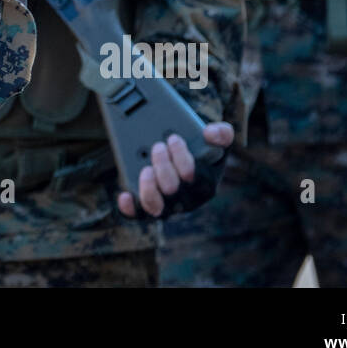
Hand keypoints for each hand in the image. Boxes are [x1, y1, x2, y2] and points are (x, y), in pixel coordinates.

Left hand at [116, 121, 232, 217]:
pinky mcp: (149, 207)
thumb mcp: (217, 141)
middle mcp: (185, 200)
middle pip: (173, 191)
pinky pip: (139, 214)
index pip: (196, 179)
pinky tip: (125, 196)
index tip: (173, 138)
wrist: (188, 158)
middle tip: (158, 147)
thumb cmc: (201, 151)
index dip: (182, 160)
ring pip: (155, 207)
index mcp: (204, 185)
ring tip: (146, 169)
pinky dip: (131, 208)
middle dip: (164, 167)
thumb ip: (222, 133)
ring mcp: (167, 205)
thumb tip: (210, 133)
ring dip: (149, 189)